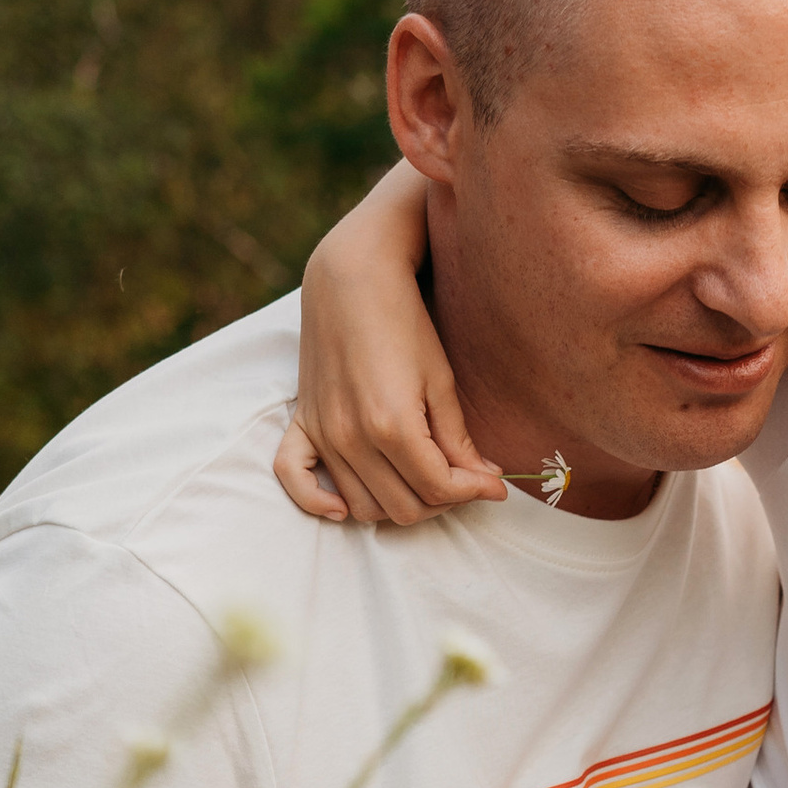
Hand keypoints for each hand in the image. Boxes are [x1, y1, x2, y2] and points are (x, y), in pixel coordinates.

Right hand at [283, 160, 505, 528]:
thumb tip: (485, 483)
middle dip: (442, 501)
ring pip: (363, 507)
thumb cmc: (405, 323)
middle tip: (461, 478)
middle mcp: (352, 437)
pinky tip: (344, 505)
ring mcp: (323, 433)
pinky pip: (294, 479)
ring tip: (422, 479)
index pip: (439, 489)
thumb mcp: (442, 382)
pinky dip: (316, 501)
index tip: (494, 484)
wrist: (352, 279)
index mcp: (393, 426)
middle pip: (404, 508)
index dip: (474, 492)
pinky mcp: (303, 422)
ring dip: (397, 504)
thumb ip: (458, 441)